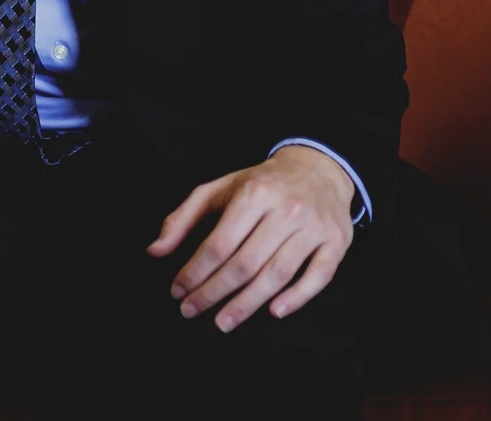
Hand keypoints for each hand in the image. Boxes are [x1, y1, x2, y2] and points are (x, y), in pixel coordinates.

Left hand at [148, 146, 355, 331]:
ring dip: (247, 304)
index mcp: (253, 195)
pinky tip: (273, 312)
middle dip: (214, 292)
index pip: (218, 244)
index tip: (177, 291)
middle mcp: (285, 210)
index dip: (195, 272)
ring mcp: (313, 228)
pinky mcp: (336, 242)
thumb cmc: (261, 184)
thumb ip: (183, 218)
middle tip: (191, 311)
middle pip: (245, 263)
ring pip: (277, 274)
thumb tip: (154, 250)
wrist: (317, 169)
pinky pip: (318, 276)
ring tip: (223, 321)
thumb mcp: (218, 189)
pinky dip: (297, 297)